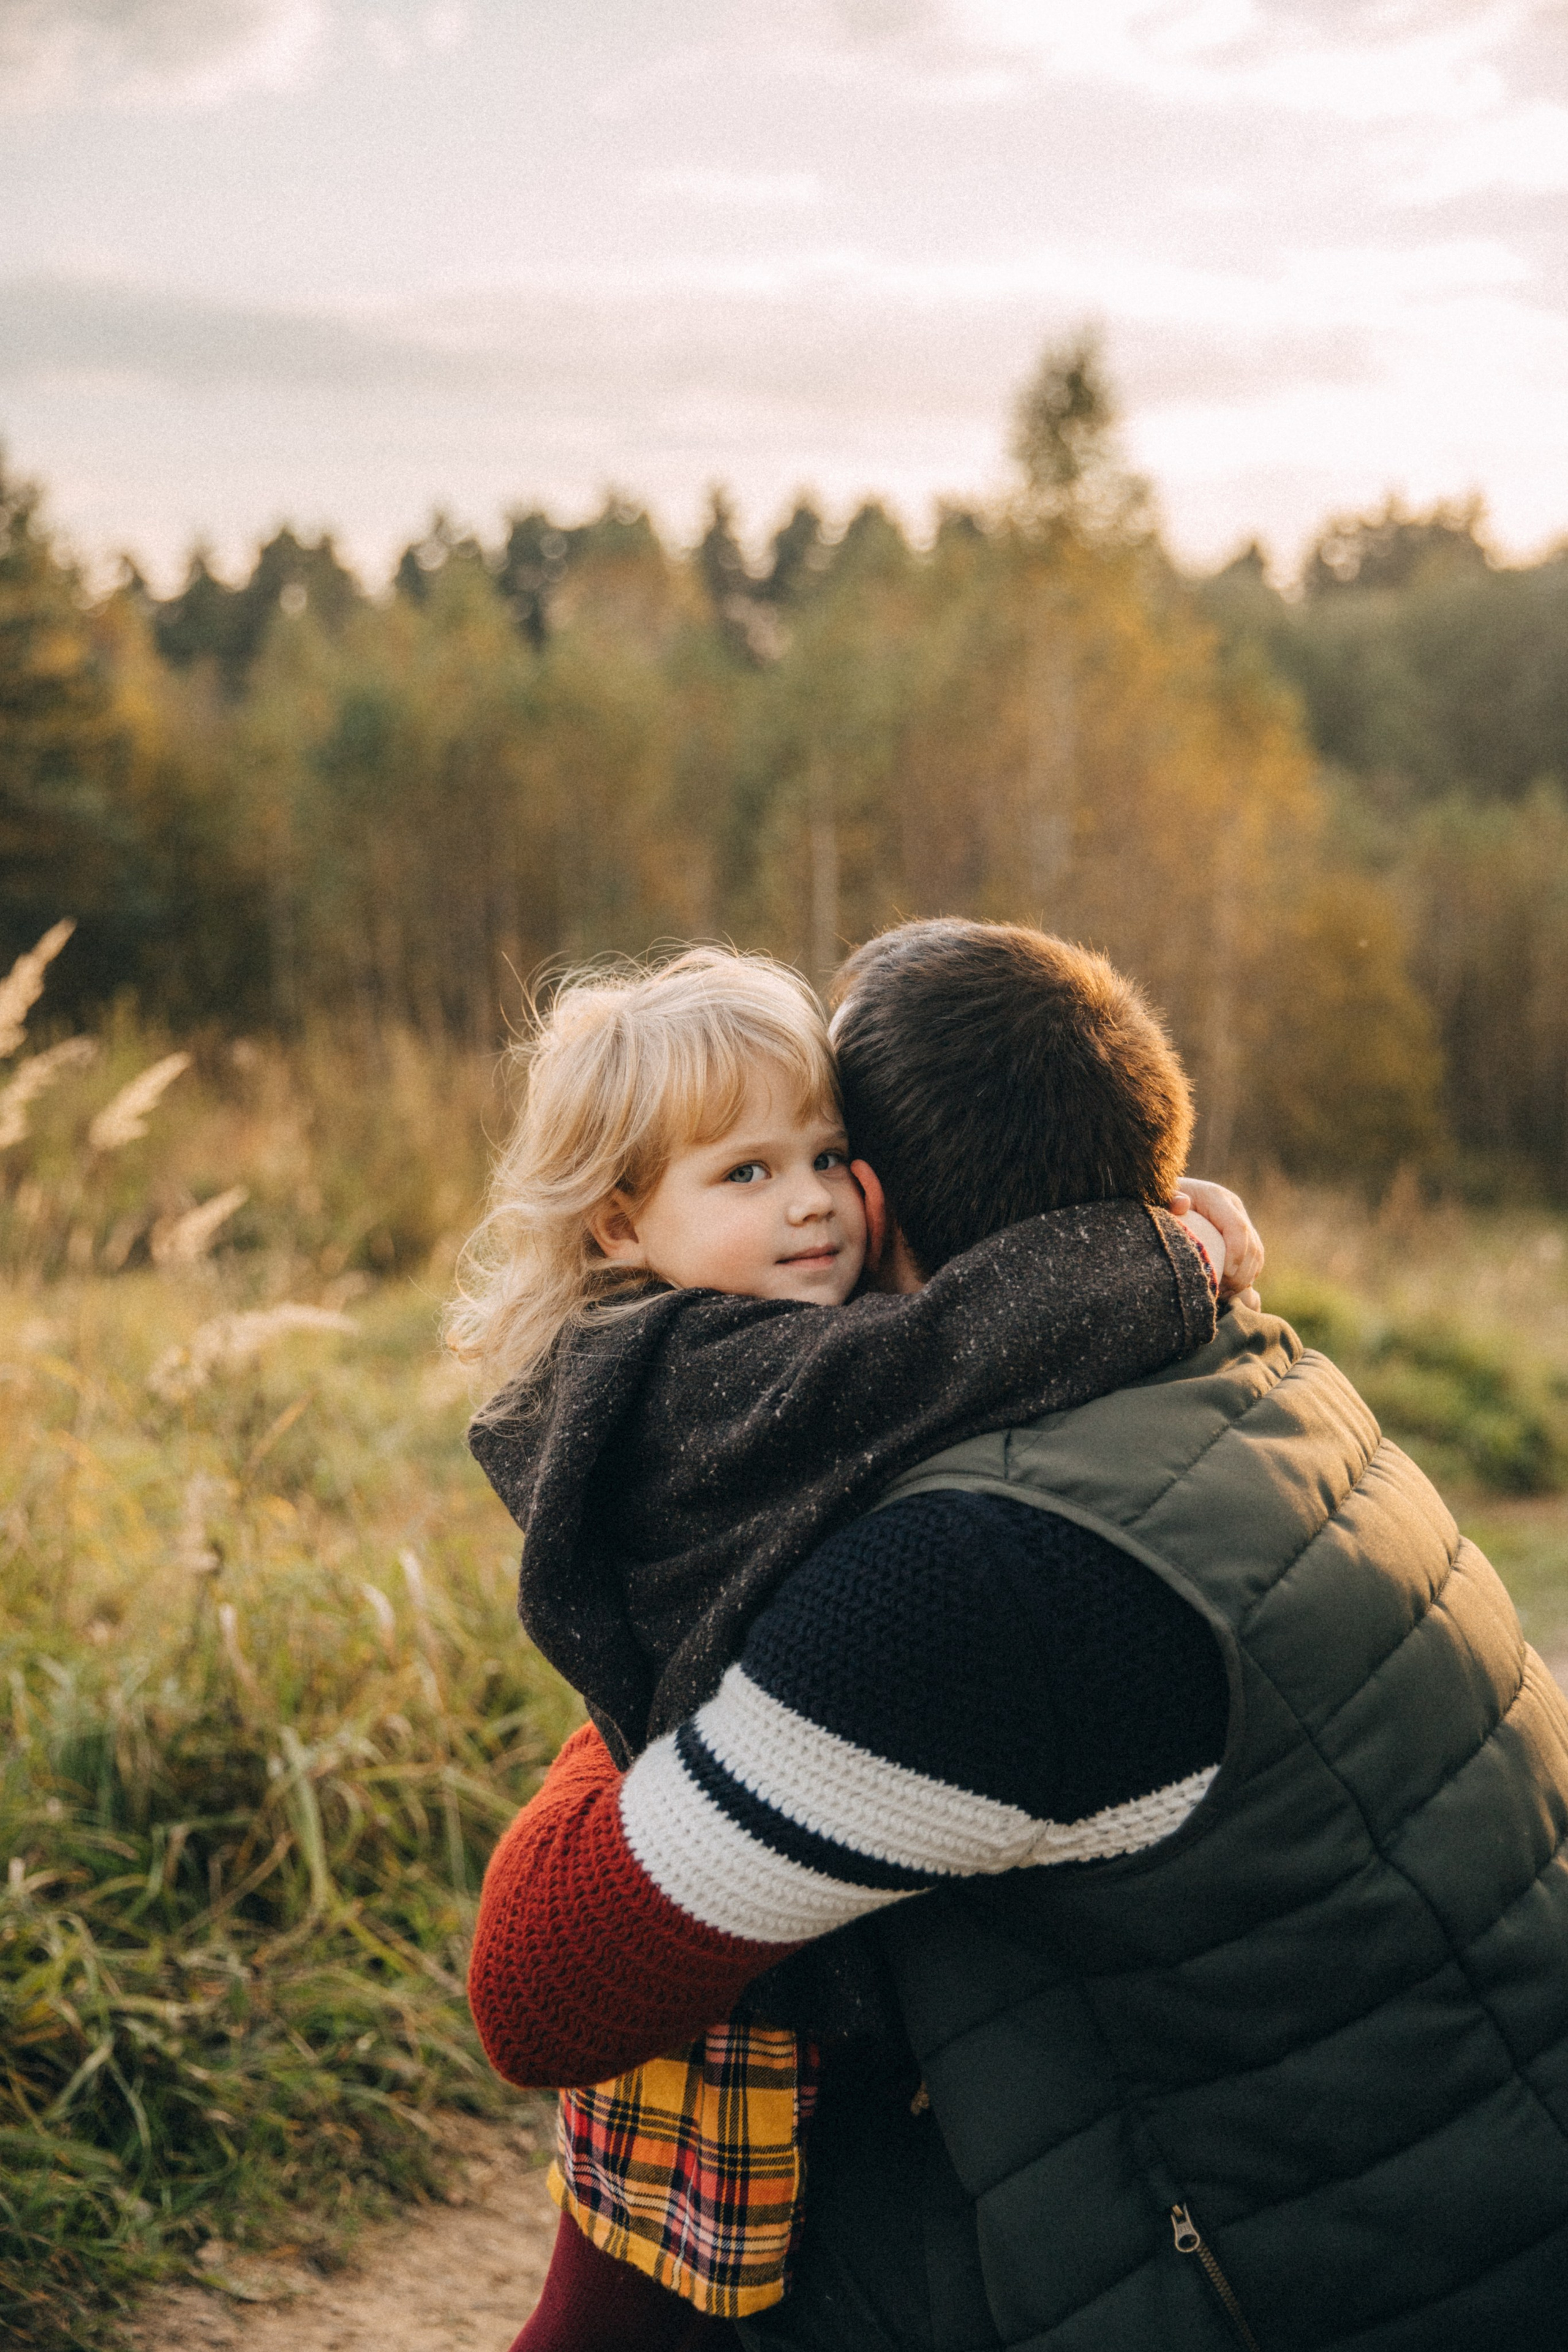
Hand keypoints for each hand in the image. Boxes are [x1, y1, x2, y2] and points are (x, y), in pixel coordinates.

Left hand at [1169, 1179, 1262, 1308]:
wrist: (1165, 1200)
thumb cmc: (1158, 1202)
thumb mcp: (1158, 1200)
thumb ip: (1167, 1200)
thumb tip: (1182, 1204)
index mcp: (1214, 1197)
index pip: (1237, 1227)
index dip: (1236, 1253)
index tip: (1225, 1275)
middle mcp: (1232, 1206)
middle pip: (1251, 1244)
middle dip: (1241, 1272)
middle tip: (1223, 1291)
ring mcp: (1239, 1219)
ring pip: (1256, 1253)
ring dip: (1245, 1277)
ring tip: (1224, 1292)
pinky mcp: (1242, 1233)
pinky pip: (1255, 1259)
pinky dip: (1246, 1276)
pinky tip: (1228, 1288)